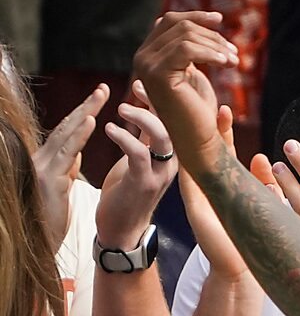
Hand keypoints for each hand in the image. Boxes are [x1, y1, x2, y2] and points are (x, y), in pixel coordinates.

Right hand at [33, 83, 108, 245]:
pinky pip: (67, 153)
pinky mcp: (47, 179)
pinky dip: (79, 135)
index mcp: (48, 162)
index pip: (67, 133)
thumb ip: (66, 168)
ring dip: (83, 113)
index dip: (82, 114)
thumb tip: (76, 152)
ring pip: (65, 134)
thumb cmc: (49, 220)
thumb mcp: (60, 189)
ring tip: (100, 96)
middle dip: (85, 106)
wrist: (37, 244)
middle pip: (66, 127)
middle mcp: (43, 159)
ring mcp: (43, 167)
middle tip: (103, 87)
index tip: (99, 98)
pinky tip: (91, 121)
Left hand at [95, 83, 177, 248]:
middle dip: (157, 102)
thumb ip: (144, 138)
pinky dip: (124, 137)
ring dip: (142, 118)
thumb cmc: (127, 194)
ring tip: (121, 108)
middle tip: (136, 88)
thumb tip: (142, 109)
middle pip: (175, 124)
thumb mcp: (138, 160)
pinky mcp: (144, 184)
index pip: (173, 120)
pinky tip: (109, 129)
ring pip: (163, 137)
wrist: (121, 232)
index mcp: (169, 157)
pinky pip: (140, 154)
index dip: (160, 98)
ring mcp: (160, 175)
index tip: (141, 83)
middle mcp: (170, 165)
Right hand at [133, 11, 239, 178]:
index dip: (196, 17)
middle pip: (178, 25)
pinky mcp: (158, 75)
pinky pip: (187, 49)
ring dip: (215, 46)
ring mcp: (147, 65)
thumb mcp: (195, 73)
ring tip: (234, 61)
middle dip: (210, 35)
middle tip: (233, 52)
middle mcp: (141, 58)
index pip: (170, 22)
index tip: (219, 20)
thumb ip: (190, 48)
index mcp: (148, 55)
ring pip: (185, 35)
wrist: (199, 144)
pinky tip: (226, 64)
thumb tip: (201, 20)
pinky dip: (210, 53)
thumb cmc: (200, 113)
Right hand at [178, 104, 261, 279]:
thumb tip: (262, 158)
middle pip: (197, 142)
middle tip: (185, 90)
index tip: (218, 100)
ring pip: (187, 152)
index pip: (219, 144)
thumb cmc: (250, 242)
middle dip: (190, 116)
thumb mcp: (261, 205)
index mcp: (223, 181)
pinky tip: (176, 134)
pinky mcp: (192, 202)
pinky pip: (184, 173)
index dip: (218, 122)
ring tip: (174, 104)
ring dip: (179, 128)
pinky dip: (180, 153)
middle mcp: (206, 182)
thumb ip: (264, 182)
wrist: (236, 270)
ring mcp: (197, 191)